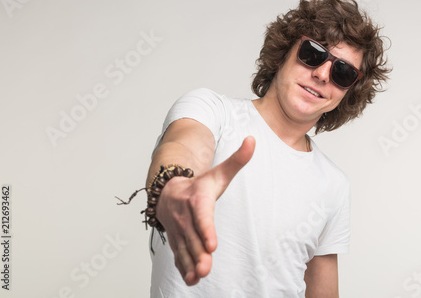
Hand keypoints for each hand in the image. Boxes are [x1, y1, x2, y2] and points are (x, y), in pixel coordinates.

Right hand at [156, 136, 255, 284]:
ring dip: (191, 264)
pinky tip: (191, 280)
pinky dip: (183, 268)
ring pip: (184, 249)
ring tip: (198, 276)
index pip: (202, 215)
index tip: (212, 244)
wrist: (168, 192)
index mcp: (197, 200)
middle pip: (193, 237)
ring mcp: (179, 231)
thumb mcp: (218, 173)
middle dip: (199, 253)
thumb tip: (252, 140)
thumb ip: (237, 159)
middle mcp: (186, 217)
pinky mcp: (176, 241)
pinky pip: (178, 256)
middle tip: (207, 266)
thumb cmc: (199, 185)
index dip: (206, 229)